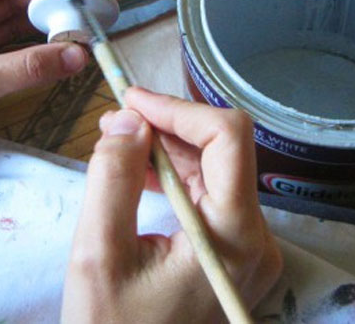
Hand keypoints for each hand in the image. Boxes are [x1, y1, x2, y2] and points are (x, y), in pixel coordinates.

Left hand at [0, 0, 87, 185]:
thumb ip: (28, 67)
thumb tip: (77, 54)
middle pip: (7, 3)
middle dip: (43, 6)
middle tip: (79, 14)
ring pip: (13, 30)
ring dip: (42, 31)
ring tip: (75, 34)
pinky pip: (13, 56)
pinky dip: (35, 56)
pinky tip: (58, 57)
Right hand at [62, 88, 282, 322]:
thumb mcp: (99, 255)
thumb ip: (113, 180)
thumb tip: (128, 121)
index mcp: (236, 238)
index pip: (228, 139)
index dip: (179, 109)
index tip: (132, 100)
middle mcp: (256, 239)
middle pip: (222, 152)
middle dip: (167, 127)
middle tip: (116, 118)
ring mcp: (247, 248)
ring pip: (213, 171)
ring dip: (166, 149)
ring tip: (116, 142)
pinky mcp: (231, 254)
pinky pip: (206, 197)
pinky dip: (171, 176)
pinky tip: (134, 171)